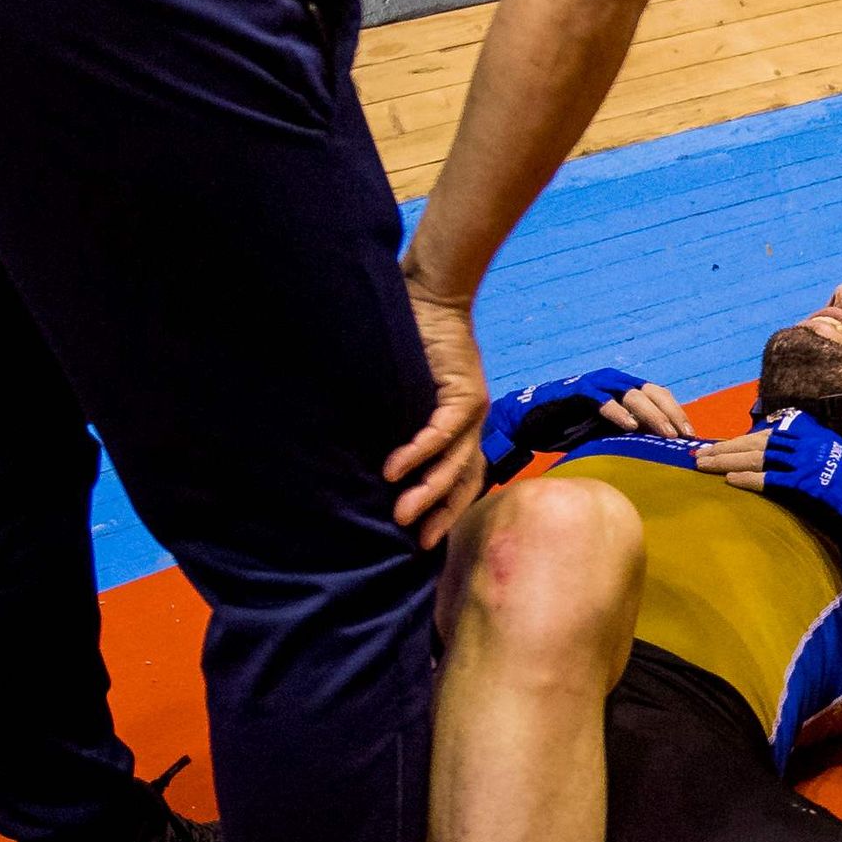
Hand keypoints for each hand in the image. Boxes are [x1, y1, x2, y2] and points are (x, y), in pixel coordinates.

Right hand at [387, 279, 488, 547]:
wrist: (431, 297)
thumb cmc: (414, 345)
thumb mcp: (407, 395)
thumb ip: (398, 424)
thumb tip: (368, 461)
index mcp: (462, 430)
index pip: (461, 481)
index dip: (446, 513)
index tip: (424, 543)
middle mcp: (473, 425)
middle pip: (463, 482)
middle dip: (441, 515)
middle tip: (417, 544)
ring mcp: (472, 410)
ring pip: (454, 462)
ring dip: (426, 489)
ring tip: (400, 513)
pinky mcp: (464, 391)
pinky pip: (442, 430)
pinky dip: (418, 451)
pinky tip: (395, 470)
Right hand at [485, 369, 695, 463]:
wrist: (530, 422)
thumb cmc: (570, 429)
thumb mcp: (607, 434)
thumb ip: (631, 435)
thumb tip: (662, 453)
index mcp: (625, 390)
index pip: (660, 396)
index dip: (677, 413)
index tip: (691, 436)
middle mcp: (614, 382)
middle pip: (653, 392)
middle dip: (671, 414)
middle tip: (682, 436)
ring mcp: (597, 384)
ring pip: (633, 393)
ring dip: (652, 414)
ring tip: (665, 434)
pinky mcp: (578, 391)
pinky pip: (603, 400)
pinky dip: (618, 412)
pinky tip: (630, 427)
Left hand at [695, 411, 841, 573]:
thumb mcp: (829, 456)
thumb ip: (803, 451)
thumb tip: (774, 453)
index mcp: (812, 433)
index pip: (767, 434)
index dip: (740, 440)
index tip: (719, 446)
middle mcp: (808, 443)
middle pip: (756, 442)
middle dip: (725, 448)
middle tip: (700, 454)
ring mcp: (807, 461)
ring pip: (758, 457)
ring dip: (728, 461)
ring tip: (704, 465)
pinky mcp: (806, 483)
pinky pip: (771, 479)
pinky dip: (749, 479)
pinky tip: (729, 481)